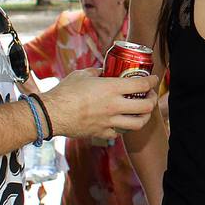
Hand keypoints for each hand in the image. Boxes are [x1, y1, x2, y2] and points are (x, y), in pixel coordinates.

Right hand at [42, 67, 156, 140]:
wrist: (50, 114)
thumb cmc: (64, 91)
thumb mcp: (83, 74)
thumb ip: (98, 72)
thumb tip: (105, 71)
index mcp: (111, 88)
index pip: (142, 85)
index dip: (152, 81)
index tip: (154, 79)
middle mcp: (114, 106)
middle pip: (147, 106)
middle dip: (153, 100)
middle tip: (150, 95)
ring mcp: (109, 122)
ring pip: (138, 123)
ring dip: (144, 116)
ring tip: (142, 111)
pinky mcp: (102, 133)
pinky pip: (119, 132)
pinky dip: (123, 127)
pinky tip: (121, 121)